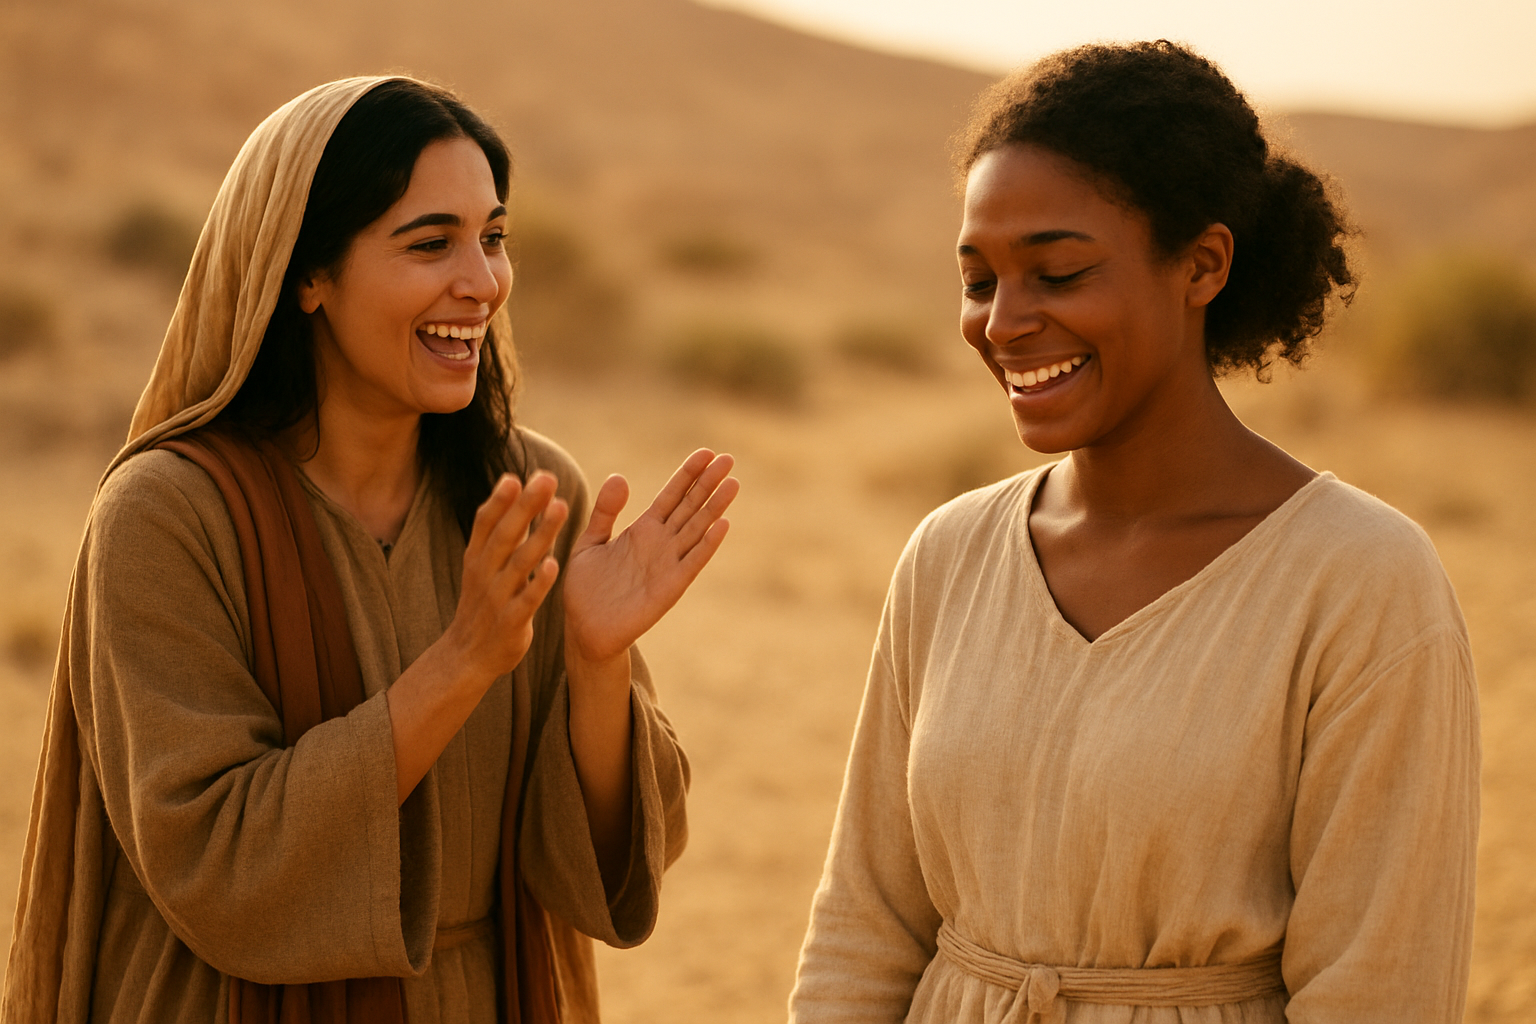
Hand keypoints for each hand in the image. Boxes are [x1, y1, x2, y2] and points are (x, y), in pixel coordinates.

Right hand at [443, 471, 569, 681]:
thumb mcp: (483, 564)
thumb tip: (514, 484)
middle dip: (525, 505)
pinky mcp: (511, 621)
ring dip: (541, 535)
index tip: (518, 475)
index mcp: (477, 556)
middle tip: (547, 478)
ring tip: (562, 508)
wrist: (467, 656)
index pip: (485, 522)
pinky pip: (527, 600)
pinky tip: (555, 565)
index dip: (500, 499)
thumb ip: (500, 529)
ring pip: (520, 562)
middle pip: (504, 534)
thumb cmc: (483, 601)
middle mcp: (484, 573)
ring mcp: (497, 597)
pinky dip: (539, 583)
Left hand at [563, 450, 738, 665]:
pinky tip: (723, 524)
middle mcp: (661, 543)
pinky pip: (692, 562)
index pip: (672, 495)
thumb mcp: (590, 542)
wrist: (584, 629)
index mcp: (643, 530)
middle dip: (708, 482)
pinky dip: (707, 544)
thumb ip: (606, 511)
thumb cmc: (586, 588)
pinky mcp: (670, 587)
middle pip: (690, 506)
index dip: (688, 474)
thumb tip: (620, 476)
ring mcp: (668, 563)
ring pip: (697, 528)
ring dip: (715, 507)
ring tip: (732, 483)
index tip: (706, 453)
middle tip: (729, 458)